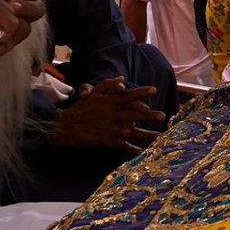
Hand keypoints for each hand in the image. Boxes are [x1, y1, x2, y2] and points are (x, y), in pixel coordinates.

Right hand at [50, 80, 165, 152]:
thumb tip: (122, 79)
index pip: (129, 95)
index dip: (142, 92)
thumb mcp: (93, 93)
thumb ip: (109, 85)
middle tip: (163, 115)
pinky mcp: (109, 141)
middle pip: (135, 114)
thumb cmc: (80, 108)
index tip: (154, 90)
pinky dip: (134, 149)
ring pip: (133, 131)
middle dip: (150, 115)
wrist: (66, 126)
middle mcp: (113, 114)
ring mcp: (112, 129)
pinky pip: (125, 146)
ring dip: (147, 134)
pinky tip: (142, 151)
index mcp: (110, 101)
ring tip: (159, 136)